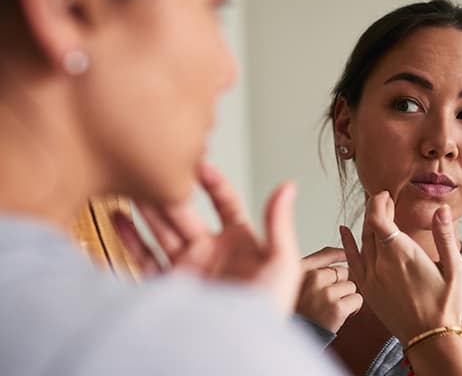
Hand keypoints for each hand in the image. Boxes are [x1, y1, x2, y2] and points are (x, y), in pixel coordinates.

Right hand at [112, 163, 301, 315]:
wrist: (237, 351)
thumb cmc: (267, 314)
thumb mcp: (282, 263)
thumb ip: (279, 223)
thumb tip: (289, 186)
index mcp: (240, 244)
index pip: (225, 203)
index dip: (213, 182)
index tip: (199, 163)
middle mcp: (210, 254)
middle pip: (186, 214)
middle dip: (171, 192)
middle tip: (155, 168)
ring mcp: (187, 270)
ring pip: (161, 232)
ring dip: (146, 210)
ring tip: (131, 185)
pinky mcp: (167, 289)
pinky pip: (142, 260)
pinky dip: (128, 239)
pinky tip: (118, 218)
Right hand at [296, 247, 362, 332]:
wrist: (292, 341)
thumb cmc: (296, 312)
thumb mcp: (295, 283)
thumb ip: (315, 266)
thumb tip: (343, 254)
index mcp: (301, 269)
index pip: (327, 253)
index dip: (340, 255)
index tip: (346, 256)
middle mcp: (313, 278)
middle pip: (343, 271)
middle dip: (339, 284)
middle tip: (327, 299)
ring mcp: (325, 293)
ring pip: (351, 286)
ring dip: (345, 298)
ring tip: (330, 308)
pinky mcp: (337, 308)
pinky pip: (356, 299)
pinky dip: (352, 309)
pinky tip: (339, 315)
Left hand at [339, 191, 461, 344]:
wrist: (430, 338)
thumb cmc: (445, 305)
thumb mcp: (454, 268)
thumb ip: (444, 236)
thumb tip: (441, 209)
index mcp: (402, 254)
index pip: (378, 218)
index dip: (378, 202)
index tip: (386, 195)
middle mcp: (382, 263)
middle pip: (369, 226)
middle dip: (376, 209)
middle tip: (386, 200)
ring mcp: (371, 277)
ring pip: (362, 241)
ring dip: (367, 223)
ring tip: (377, 213)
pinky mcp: (367, 289)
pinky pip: (352, 261)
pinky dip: (347, 244)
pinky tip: (344, 231)